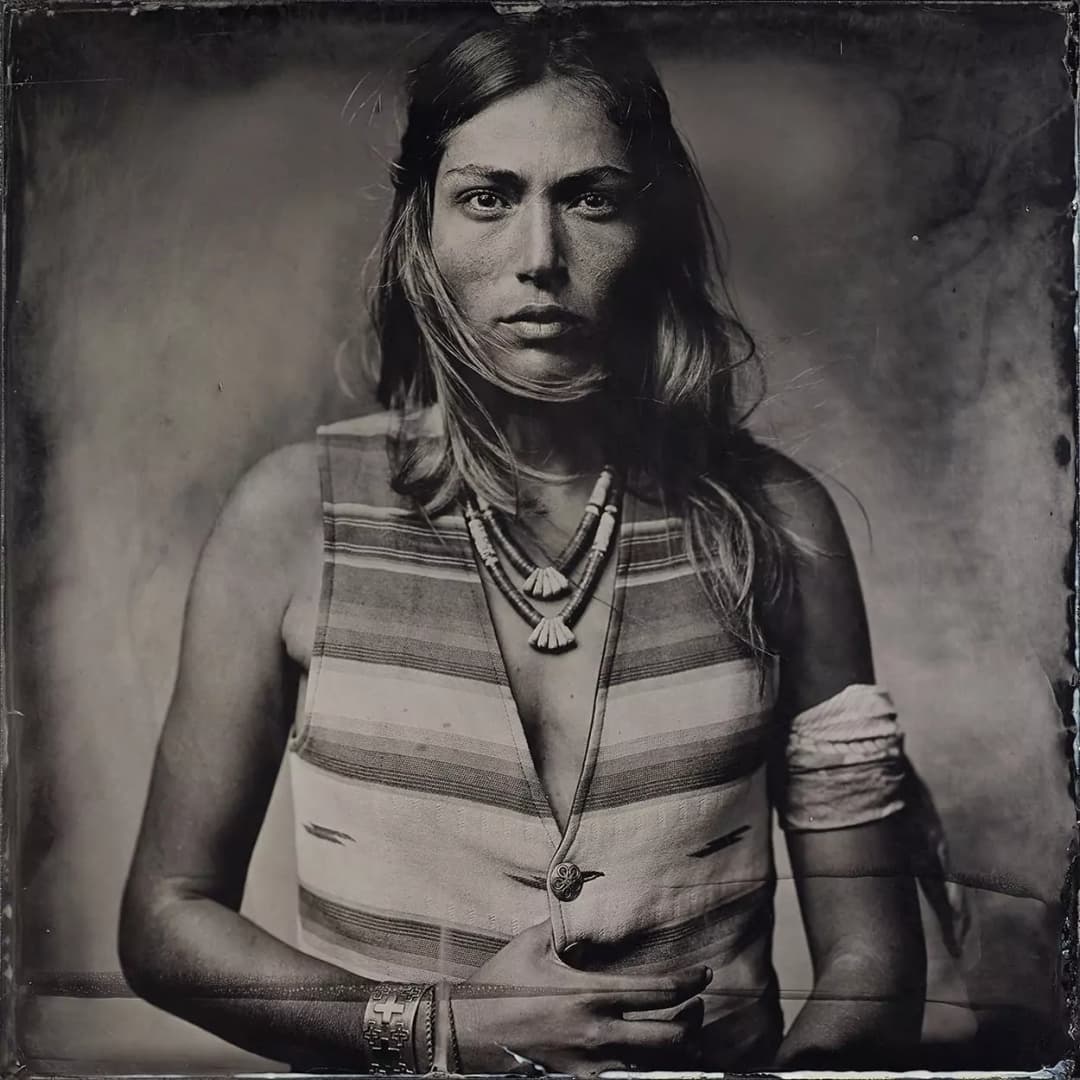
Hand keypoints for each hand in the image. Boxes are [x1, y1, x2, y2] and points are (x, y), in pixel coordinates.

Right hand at [452, 920, 710, 1075]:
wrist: (467, 1032)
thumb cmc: (499, 984)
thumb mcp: (534, 943)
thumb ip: (567, 926)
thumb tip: (588, 904)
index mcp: (591, 994)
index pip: (658, 991)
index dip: (688, 983)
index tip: (704, 974)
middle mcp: (598, 1033)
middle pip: (669, 1036)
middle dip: (692, 1021)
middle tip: (696, 1006)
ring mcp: (590, 1064)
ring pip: (652, 1066)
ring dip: (675, 1051)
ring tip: (683, 1036)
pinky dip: (643, 1070)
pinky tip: (647, 1060)